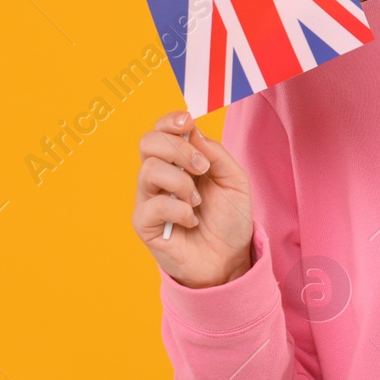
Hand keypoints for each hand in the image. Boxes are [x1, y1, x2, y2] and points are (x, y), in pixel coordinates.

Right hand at [133, 111, 254, 288]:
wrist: (230, 259)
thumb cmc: (229, 219)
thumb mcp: (235, 180)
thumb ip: (215, 153)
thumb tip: (192, 131)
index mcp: (179, 160)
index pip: (161, 130)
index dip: (169, 121)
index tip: (186, 122)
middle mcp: (160, 175)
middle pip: (148, 142)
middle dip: (178, 149)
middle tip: (202, 168)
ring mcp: (150, 199)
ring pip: (148, 170)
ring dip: (180, 182)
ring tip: (197, 201)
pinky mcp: (144, 224)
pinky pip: (152, 205)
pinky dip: (178, 210)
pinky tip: (191, 221)